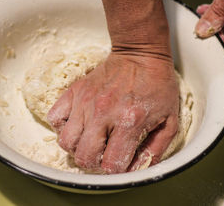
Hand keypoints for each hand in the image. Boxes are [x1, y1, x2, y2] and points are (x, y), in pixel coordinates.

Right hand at [47, 53, 178, 173]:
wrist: (141, 53)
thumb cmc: (158, 85)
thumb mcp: (169, 120)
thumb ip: (155, 150)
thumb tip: (137, 171)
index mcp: (130, 122)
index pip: (111, 164)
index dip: (116, 170)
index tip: (120, 161)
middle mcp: (104, 113)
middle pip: (83, 157)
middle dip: (94, 163)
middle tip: (104, 153)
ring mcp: (86, 101)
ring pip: (66, 141)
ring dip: (77, 147)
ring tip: (91, 140)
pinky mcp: (75, 91)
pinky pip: (54, 118)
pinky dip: (63, 127)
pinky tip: (79, 124)